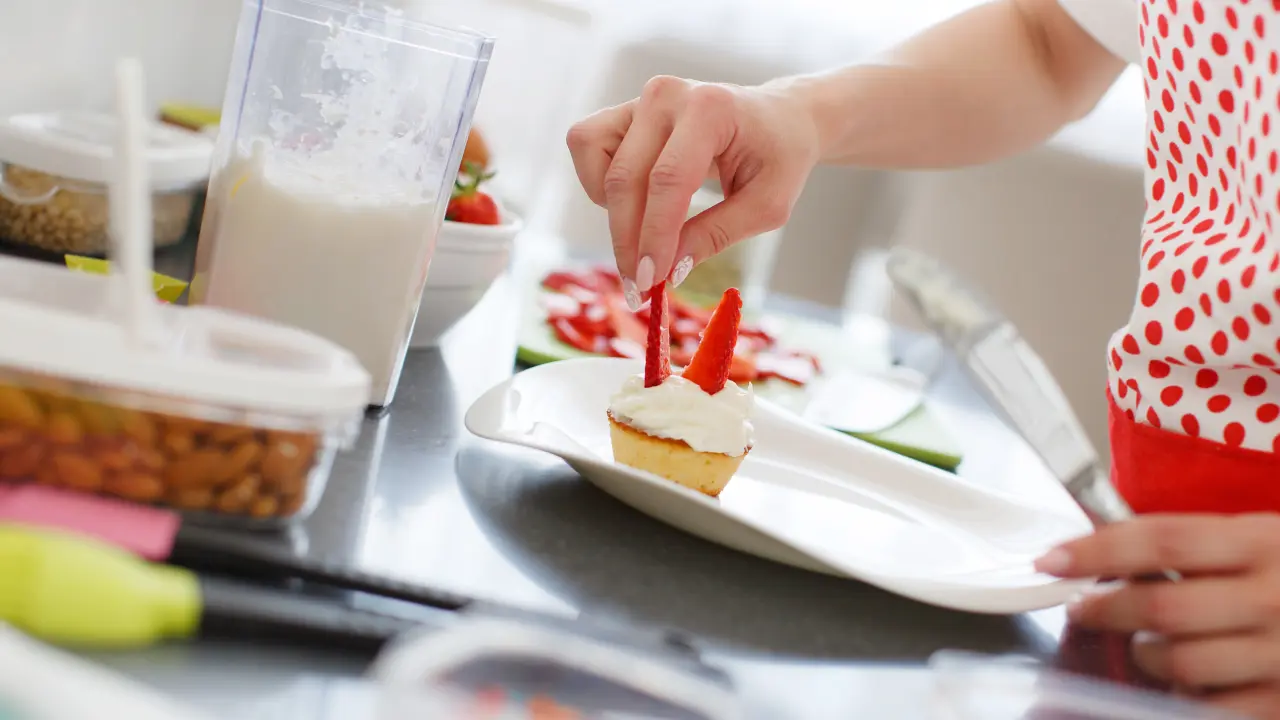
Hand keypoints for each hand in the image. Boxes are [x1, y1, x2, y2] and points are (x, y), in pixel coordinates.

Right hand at [566, 75, 819, 307]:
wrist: (778, 118)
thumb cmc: (778, 158)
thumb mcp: (767, 206)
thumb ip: (716, 235)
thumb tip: (668, 272)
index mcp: (710, 108)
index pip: (668, 180)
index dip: (655, 236)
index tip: (650, 283)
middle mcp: (668, 95)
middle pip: (626, 177)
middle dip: (628, 240)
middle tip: (638, 287)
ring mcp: (641, 99)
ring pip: (596, 160)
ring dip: (612, 209)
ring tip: (647, 233)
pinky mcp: (624, 110)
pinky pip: (588, 148)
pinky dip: (601, 186)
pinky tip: (638, 203)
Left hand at [1036, 514, 1279, 717]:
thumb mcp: (1267, 540)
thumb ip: (1202, 547)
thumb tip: (1111, 553)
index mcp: (1264, 542)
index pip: (1160, 541)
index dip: (1096, 550)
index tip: (1051, 559)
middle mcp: (1274, 597)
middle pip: (1161, 606)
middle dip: (1106, 609)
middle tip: (1083, 609)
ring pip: (1179, 662)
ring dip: (1147, 656)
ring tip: (1149, 646)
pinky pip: (1210, 706)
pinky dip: (1186, 695)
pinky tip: (1189, 682)